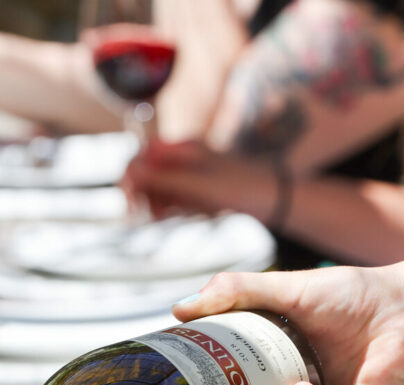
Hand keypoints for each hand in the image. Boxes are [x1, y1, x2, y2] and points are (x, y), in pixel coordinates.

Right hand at [121, 140, 277, 219]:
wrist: (274, 200)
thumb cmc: (241, 188)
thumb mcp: (199, 186)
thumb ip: (164, 179)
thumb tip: (130, 173)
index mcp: (183, 148)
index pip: (141, 156)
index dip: (130, 176)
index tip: (129, 199)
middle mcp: (184, 158)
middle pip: (147, 172)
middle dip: (141, 192)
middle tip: (141, 215)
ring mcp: (191, 174)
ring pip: (158, 188)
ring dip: (154, 202)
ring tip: (162, 217)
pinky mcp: (198, 190)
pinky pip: (174, 198)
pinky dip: (170, 208)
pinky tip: (176, 215)